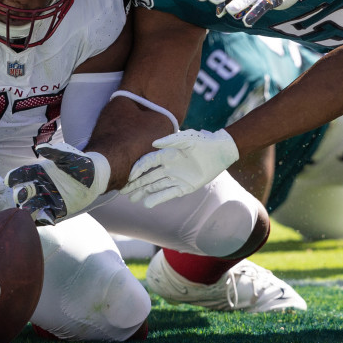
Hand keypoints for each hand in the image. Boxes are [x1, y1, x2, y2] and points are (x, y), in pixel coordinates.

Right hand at [0, 143, 110, 224]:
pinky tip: (46, 219)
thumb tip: (41, 148)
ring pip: (30, 206)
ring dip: (27, 210)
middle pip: (23, 192)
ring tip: (25, 213)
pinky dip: (43, 219)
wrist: (95, 178)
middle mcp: (38, 187)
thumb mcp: (68, 157)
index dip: (15, 177)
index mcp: (38, 172)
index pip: (22, 174)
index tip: (8, 180)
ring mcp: (45, 200)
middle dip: (19, 194)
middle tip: (18, 196)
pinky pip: (45, 216)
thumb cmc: (80, 164)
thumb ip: (55, 153)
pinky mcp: (55, 211)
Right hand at [122, 129, 238, 207]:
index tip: (128, 177)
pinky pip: (168, 193)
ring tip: (131, 199)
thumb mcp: (188, 138)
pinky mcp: (184, 187)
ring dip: (143, 192)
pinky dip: (158, 198)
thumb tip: (153, 144)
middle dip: (135, 183)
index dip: (137, 169)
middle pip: (148, 176)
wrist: (220, 152)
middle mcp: (168, 167)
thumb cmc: (203, 142)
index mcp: (166, 154)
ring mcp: (175, 177)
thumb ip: (171, 141)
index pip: (147, 163)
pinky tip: (147, 203)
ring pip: (155, 186)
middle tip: (123, 191)